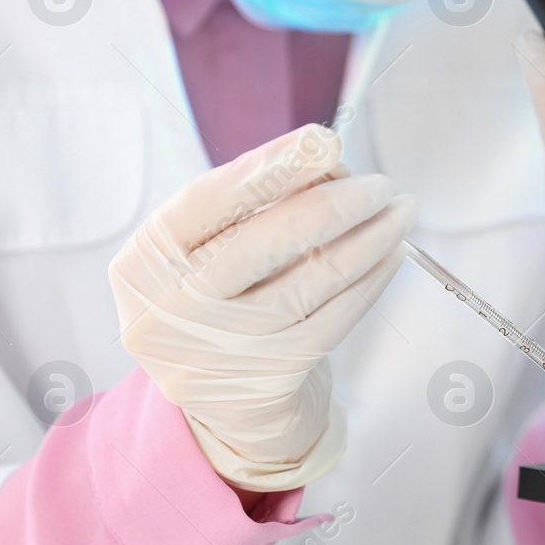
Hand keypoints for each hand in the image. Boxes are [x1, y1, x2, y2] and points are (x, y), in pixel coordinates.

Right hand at [108, 125, 417, 491]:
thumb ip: (245, 209)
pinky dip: (370, 281)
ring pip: (312, 280)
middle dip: (335, 203)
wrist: (223, 404)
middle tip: (380, 184)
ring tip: (401, 211)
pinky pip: (335, 319)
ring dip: (369, 239)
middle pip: (265, 241)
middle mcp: (171, 310)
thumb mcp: (201, 256)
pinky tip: (392, 255)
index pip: (206, 201)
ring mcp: (221, 350)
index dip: (269, 167)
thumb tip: (324, 161)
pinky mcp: (269, 379)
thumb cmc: (218, 304)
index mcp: (143, 263)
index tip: (323, 139)